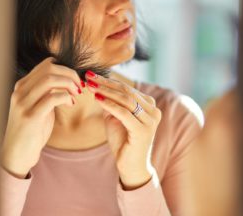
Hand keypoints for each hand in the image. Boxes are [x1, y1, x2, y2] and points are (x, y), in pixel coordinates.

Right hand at [1, 57, 81, 177]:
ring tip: (76, 94)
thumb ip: (48, 92)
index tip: (76, 80)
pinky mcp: (30, 116)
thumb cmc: (32, 129)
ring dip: (69, 84)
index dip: (66, 69)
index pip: (46, 65)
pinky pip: (52, 98)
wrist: (17, 153)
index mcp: (22, 86)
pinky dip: (66, 97)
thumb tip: (68, 79)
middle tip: (79, 87)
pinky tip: (71, 104)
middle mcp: (20, 91)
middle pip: (49, 69)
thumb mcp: (39, 105)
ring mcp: (23, 103)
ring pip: (50, 80)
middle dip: (70, 75)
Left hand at [84, 71, 161, 189]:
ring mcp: (151, 121)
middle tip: (89, 76)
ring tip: (90, 86)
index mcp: (150, 106)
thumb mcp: (115, 118)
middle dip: (106, 83)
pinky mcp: (143, 130)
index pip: (128, 89)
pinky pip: (124, 113)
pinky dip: (110, 104)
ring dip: (106, 91)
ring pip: (126, 100)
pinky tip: (97, 99)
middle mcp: (154, 111)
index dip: (109, 81)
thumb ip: (110, 103)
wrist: (131, 167)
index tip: (91, 75)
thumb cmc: (123, 142)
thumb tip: (97, 85)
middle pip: (127, 91)